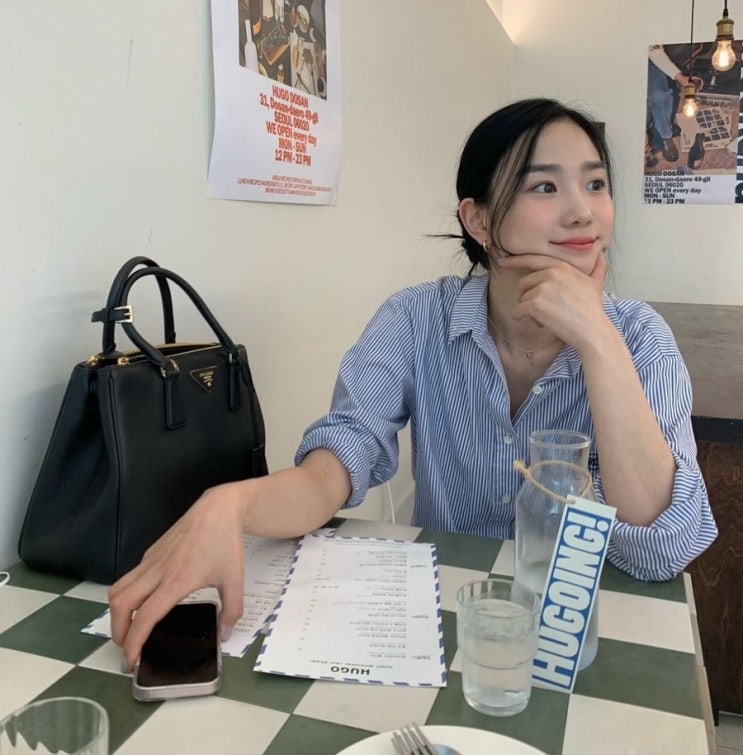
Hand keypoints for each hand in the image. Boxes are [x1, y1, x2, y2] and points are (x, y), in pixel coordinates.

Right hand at [108, 483, 246, 670]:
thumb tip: (224, 634)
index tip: (131, 661)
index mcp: (176, 581)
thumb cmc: (225, 542)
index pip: (144, 618)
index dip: (133, 643)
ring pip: (118, 589)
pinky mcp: (150, 552)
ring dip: (116, 613)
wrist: (217, 510)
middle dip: (117, 632)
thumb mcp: (236, 579)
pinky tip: (143, 603)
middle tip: (127, 648)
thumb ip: (232, 610)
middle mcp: (157, 571)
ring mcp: (150, 560)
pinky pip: (129, 577)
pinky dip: (127, 596)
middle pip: (119, 605)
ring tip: (129, 629)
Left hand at [497, 253, 609, 351]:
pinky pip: (519, 311)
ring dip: (530, 310)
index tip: (502, 261)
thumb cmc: (592, 309)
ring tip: (548, 318)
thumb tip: (601, 256)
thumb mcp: (596, 283)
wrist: (592, 329)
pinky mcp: (535, 304)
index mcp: (561, 266)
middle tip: (545, 310)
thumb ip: (597, 268)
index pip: (533, 259)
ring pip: (522, 298)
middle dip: (528, 297)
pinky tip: (539, 323)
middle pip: (524, 283)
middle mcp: (550, 273)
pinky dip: (523, 318)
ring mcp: (542, 288)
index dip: (515, 260)